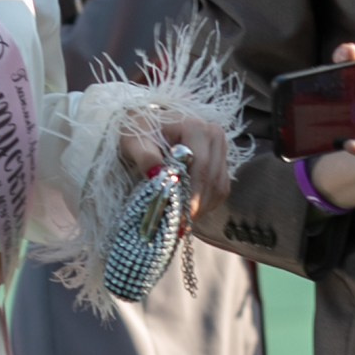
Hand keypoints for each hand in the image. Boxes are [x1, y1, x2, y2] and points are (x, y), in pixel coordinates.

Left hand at [119, 101, 233, 215]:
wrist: (147, 127)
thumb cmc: (138, 133)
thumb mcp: (133, 141)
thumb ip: (144, 155)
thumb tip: (156, 173)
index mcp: (196, 128)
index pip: (201, 167)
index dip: (191, 194)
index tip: (177, 217)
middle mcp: (214, 136)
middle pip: (211, 180)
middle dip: (195, 206)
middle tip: (178, 226)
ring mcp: (221, 150)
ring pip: (218, 188)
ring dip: (201, 208)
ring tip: (181, 222)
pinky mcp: (221, 163)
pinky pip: (220, 190)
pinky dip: (206, 204)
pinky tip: (188, 211)